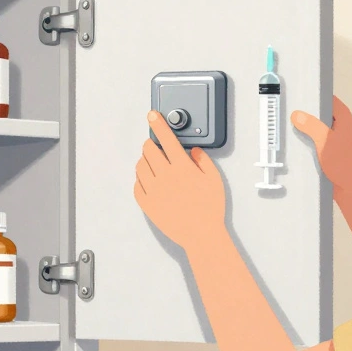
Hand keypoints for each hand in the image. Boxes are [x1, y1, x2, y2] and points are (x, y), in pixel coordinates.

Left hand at [134, 111, 226, 252]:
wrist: (201, 235)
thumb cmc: (210, 209)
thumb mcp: (214, 179)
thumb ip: (202, 160)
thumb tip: (192, 151)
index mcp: (182, 167)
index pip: (166, 138)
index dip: (158, 123)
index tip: (152, 116)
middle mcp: (164, 176)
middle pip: (148, 149)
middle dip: (152, 144)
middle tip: (158, 149)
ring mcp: (153, 190)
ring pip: (140, 166)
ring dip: (146, 161)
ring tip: (156, 166)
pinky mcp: (146, 203)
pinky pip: (137, 185)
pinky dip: (141, 179)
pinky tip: (151, 182)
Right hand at [291, 96, 351, 187]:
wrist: (348, 186)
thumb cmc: (341, 162)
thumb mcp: (325, 141)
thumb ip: (312, 126)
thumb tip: (296, 114)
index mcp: (343, 117)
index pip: (327, 98)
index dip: (313, 95)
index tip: (295, 93)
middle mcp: (339, 124)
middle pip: (319, 111)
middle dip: (304, 110)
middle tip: (285, 108)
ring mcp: (333, 136)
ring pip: (315, 125)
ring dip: (303, 125)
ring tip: (284, 121)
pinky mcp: (327, 148)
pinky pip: (314, 137)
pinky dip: (305, 137)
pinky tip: (290, 138)